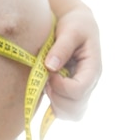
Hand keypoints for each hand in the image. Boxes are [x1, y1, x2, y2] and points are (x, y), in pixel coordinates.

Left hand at [44, 6, 101, 120]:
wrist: (77, 25)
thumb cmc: (75, 25)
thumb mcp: (70, 30)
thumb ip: (61, 47)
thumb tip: (49, 66)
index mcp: (93, 69)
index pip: (79, 90)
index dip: (60, 85)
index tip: (49, 71)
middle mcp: (90, 84)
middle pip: (76, 108)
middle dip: (56, 96)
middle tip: (47, 79)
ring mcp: (83, 91)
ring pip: (72, 114)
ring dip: (55, 103)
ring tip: (48, 84)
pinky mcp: (73, 94)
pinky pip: (65, 112)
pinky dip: (54, 106)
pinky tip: (48, 88)